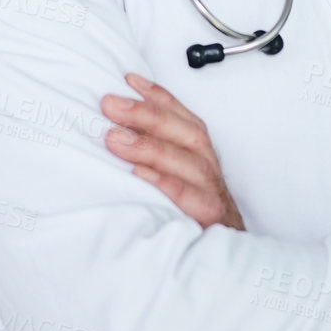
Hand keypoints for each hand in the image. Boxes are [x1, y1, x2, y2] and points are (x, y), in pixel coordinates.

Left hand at [101, 73, 243, 230]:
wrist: (220, 250)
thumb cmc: (192, 206)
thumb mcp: (173, 172)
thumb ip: (153, 148)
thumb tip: (115, 126)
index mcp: (197, 150)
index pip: (179, 115)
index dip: (156, 95)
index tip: (128, 80)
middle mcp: (206, 164)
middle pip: (182, 131)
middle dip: (146, 114)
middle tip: (111, 105)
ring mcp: (210, 190)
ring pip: (187, 161)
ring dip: (149, 147)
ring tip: (115, 138)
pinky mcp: (210, 216)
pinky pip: (190, 198)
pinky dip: (165, 184)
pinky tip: (139, 175)